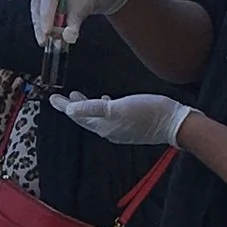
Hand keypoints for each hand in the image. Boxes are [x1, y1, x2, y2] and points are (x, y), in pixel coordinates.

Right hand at [28, 0, 135, 47]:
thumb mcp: (88, 4)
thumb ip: (76, 20)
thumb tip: (68, 38)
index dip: (46, 14)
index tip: (47, 31)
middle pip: (39, 1)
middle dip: (41, 23)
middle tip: (43, 41)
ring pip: (39, 7)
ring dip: (43, 25)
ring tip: (48, 41)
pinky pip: (45, 9)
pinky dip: (49, 22)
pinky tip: (52, 34)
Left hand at [52, 92, 186, 147]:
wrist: (174, 123)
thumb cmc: (147, 112)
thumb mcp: (118, 108)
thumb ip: (93, 108)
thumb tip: (70, 109)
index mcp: (103, 126)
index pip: (78, 116)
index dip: (64, 107)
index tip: (52, 98)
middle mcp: (108, 130)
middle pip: (85, 118)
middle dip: (72, 107)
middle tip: (61, 97)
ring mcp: (119, 129)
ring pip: (96, 118)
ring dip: (86, 107)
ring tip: (78, 95)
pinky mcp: (129, 125)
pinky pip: (110, 117)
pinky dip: (102, 109)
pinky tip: (106, 100)